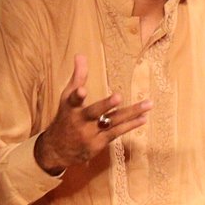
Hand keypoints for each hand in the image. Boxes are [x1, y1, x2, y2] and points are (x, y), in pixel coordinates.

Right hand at [33, 55, 150, 175]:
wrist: (57, 150)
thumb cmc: (66, 118)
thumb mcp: (67, 98)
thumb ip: (77, 77)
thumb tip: (81, 54)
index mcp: (70, 108)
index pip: (73, 100)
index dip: (77, 95)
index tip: (82, 90)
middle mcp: (80, 122)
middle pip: (94, 112)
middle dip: (105, 105)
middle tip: (118, 96)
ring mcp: (90, 134)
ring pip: (112, 122)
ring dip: (131, 114)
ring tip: (148, 104)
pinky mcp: (99, 143)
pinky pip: (117, 133)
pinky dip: (130, 125)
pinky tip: (144, 118)